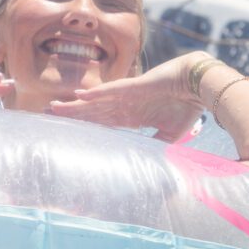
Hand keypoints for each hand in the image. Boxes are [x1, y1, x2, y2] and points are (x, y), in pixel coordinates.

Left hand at [48, 54, 203, 141]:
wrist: (201, 85)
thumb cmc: (187, 105)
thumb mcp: (170, 133)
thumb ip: (157, 145)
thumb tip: (150, 163)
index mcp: (131, 116)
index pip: (101, 122)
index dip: (83, 124)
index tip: (66, 128)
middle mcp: (124, 105)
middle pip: (91, 111)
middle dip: (70, 114)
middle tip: (46, 115)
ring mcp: (127, 95)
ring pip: (95, 101)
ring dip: (75, 105)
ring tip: (53, 107)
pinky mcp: (134, 87)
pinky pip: (111, 90)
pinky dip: (96, 93)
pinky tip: (79, 95)